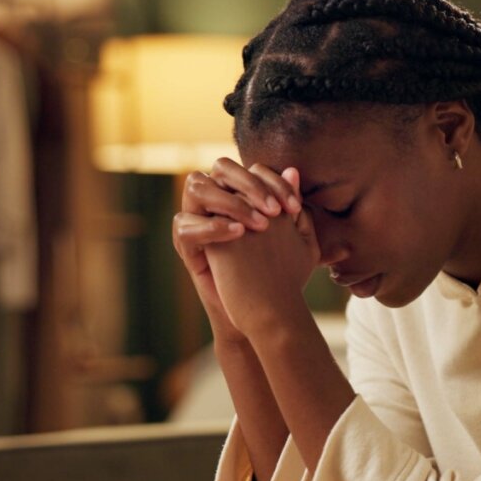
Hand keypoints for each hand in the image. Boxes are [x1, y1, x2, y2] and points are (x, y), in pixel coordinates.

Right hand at [172, 158, 302, 343]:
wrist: (263, 313)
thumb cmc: (281, 275)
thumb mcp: (296, 239)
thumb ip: (293, 206)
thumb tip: (294, 171)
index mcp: (243, 195)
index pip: (253, 169)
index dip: (274, 182)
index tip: (295, 208)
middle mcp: (217, 201)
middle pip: (222, 167)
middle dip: (249, 184)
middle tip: (275, 211)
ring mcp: (198, 219)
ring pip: (195, 186)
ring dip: (229, 202)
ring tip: (258, 226)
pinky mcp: (186, 243)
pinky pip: (184, 223)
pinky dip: (211, 225)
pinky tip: (238, 234)